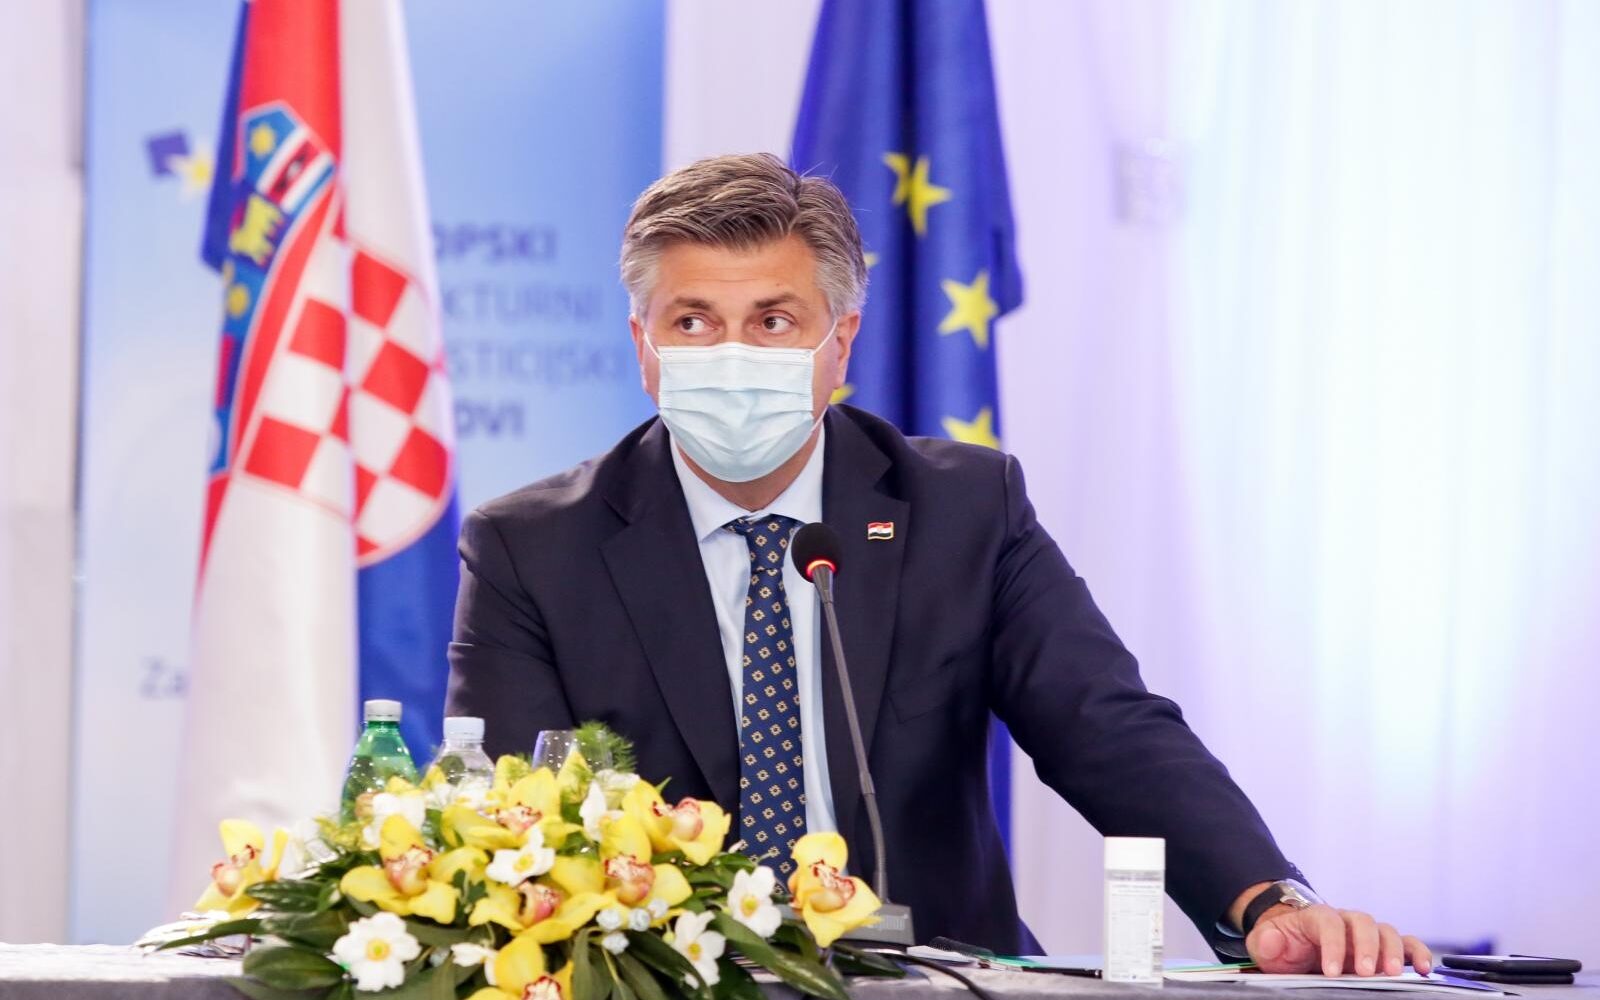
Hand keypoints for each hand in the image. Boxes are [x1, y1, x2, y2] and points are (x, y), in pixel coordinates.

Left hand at [1247, 903, 1433, 976]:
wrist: (1295, 942)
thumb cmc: (1283, 943)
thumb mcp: (1266, 942)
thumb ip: (1265, 940)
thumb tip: (1270, 939)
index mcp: (1316, 917)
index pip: (1329, 922)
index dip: (1332, 944)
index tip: (1331, 971)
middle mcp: (1346, 921)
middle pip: (1364, 922)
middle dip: (1367, 947)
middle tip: (1365, 972)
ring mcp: (1366, 934)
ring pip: (1387, 931)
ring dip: (1394, 951)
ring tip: (1393, 974)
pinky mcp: (1382, 948)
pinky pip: (1407, 944)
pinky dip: (1418, 953)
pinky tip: (1423, 969)